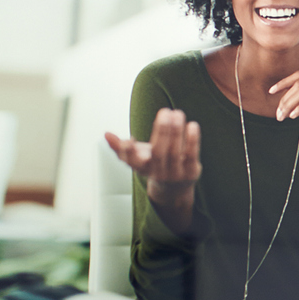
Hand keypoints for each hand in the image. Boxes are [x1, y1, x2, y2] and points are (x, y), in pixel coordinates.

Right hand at [104, 108, 201, 225]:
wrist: (174, 188)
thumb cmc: (153, 165)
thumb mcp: (137, 157)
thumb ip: (121, 147)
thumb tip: (105, 134)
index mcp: (141, 167)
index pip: (131, 161)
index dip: (128, 152)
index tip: (129, 140)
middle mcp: (158, 172)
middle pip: (158, 153)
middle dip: (161, 131)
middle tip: (164, 111)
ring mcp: (175, 174)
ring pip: (175, 152)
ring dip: (176, 132)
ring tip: (177, 112)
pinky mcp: (191, 172)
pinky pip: (191, 155)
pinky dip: (192, 140)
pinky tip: (192, 125)